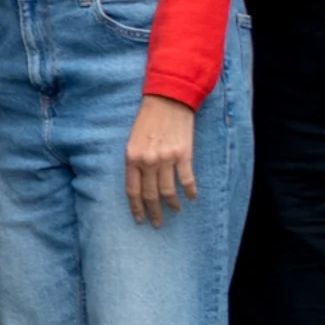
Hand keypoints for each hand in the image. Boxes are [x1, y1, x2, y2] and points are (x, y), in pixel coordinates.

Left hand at [124, 94, 198, 226]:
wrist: (168, 100)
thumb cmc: (148, 119)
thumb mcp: (133, 140)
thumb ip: (135, 161)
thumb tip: (139, 182)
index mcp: (132, 158)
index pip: (132, 190)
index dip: (136, 207)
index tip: (139, 219)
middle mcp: (148, 161)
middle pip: (150, 195)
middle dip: (153, 212)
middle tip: (157, 223)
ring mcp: (166, 159)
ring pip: (169, 191)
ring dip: (172, 205)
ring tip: (175, 211)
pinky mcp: (184, 155)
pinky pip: (187, 180)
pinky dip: (190, 191)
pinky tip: (192, 198)